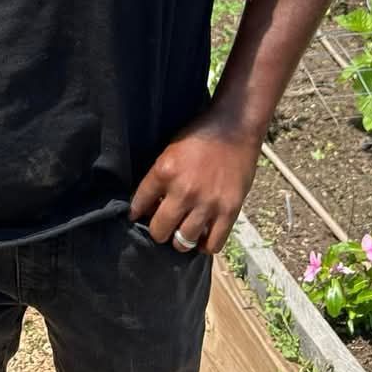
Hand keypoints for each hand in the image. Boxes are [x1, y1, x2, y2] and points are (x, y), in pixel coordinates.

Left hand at [129, 111, 260, 253]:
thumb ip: (160, 178)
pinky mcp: (229, 211)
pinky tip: (202, 237)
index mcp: (164, 171)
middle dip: (158, 230)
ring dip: (180, 240)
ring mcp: (207, 203)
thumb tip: (150, 205)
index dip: (136, 212)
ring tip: (182, 233)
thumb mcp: (170, 150)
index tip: (138, 215)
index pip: (138, 205)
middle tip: (163, 226)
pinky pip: (213, 244)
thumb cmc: (200, 134)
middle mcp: (183, 191)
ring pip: (184, 241)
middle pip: (159, 230)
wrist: (234, 126)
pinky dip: (205, 245)